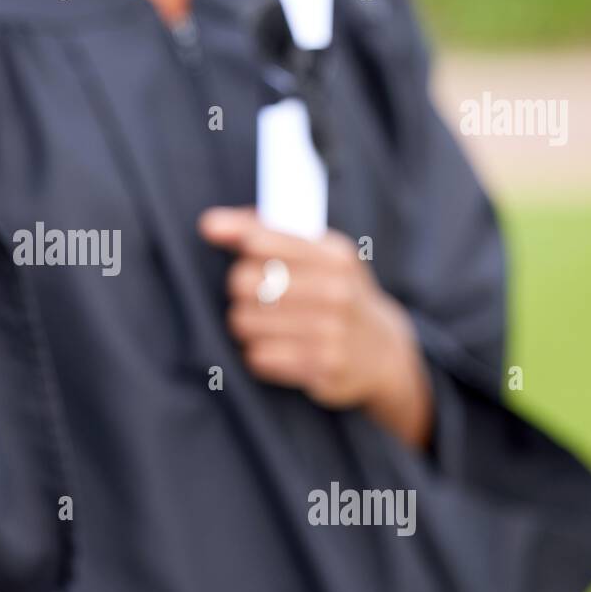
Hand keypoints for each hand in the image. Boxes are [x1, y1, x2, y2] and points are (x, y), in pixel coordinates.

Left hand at [199, 207, 432, 448]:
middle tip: (253, 296)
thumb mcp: (315, 252)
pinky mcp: (324, 367)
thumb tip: (208, 224)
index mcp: (334, 255)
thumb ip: (260, 230)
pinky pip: (258, 357)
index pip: (259, 240)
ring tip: (263, 324)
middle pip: (243, 282)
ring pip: (244, 321)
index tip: (236, 250)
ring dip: (244, 324)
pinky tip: (276, 347)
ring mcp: (333, 331)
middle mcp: (337, 291)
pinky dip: (258, 353)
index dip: (239, 246)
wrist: (382, 349)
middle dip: (238, 290)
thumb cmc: (334, 290)